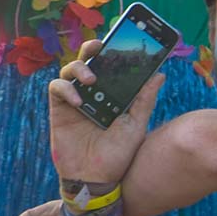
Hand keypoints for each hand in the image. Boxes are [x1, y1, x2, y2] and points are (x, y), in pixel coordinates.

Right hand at [50, 40, 163, 182]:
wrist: (97, 178)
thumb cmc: (118, 154)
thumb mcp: (136, 125)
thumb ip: (144, 99)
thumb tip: (159, 73)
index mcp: (112, 94)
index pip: (111, 65)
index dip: (114, 50)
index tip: (121, 37)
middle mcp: (92, 93)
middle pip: (88, 61)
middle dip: (92, 49)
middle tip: (100, 47)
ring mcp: (74, 100)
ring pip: (69, 70)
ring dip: (79, 68)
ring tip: (91, 79)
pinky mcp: (58, 109)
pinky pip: (57, 88)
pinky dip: (67, 89)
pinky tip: (79, 102)